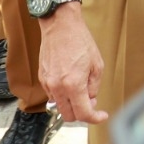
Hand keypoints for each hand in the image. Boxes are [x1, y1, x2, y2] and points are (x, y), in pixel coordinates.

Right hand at [39, 6, 108, 123]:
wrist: (60, 26)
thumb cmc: (80, 41)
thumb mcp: (97, 64)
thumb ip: (94, 86)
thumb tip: (90, 100)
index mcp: (73, 85)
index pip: (83, 113)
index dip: (95, 118)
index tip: (101, 116)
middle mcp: (58, 87)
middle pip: (68, 115)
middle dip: (81, 113)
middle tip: (91, 101)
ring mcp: (47, 83)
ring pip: (59, 106)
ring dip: (71, 103)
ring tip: (80, 86)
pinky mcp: (42, 78)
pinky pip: (52, 95)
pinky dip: (62, 94)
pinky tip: (70, 81)